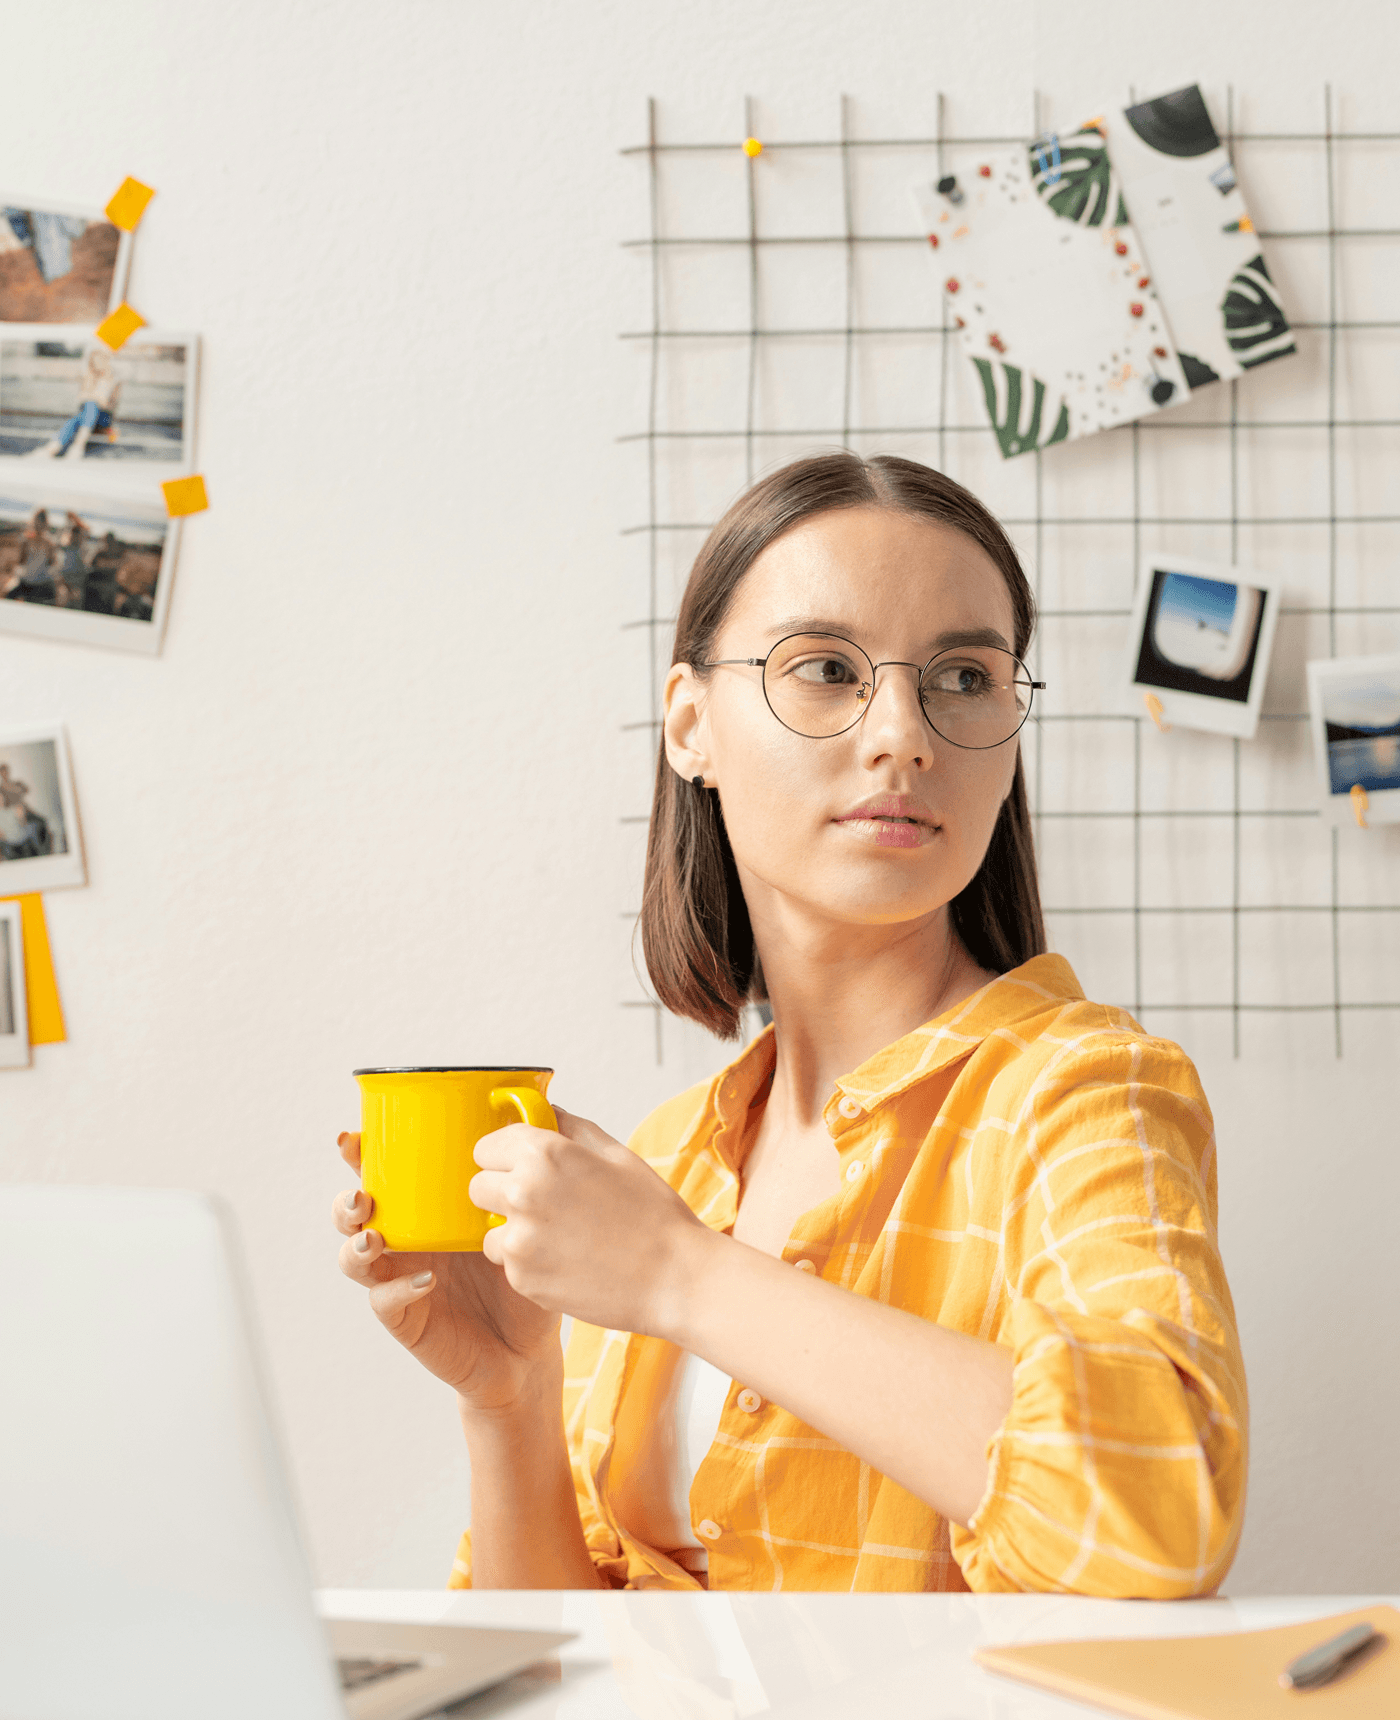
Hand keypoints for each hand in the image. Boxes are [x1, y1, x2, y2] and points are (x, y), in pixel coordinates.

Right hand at [332, 1131, 562, 1412]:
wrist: (528, 1348)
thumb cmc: (524, 1275)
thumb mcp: (525, 1220)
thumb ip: (525, 1174)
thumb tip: (545, 1107)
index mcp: (425, 1211)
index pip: (383, 1176)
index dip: (359, 1156)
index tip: (352, 1138)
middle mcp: (405, 1242)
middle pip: (352, 1214)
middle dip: (346, 1200)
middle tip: (362, 1194)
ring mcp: (399, 1279)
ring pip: (352, 1258)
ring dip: (356, 1244)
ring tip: (375, 1237)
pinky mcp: (406, 1318)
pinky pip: (385, 1302)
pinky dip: (397, 1289)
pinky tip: (425, 1281)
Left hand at [468, 1105, 711, 1339]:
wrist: (674, 1277)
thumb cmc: (652, 1215)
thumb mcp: (615, 1154)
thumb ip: (570, 1127)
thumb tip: (544, 1112)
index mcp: (545, 1154)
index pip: (486, 1146)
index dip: (505, 1155)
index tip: (521, 1165)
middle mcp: (523, 1193)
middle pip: (478, 1186)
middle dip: (502, 1191)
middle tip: (542, 1203)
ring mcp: (519, 1239)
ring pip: (488, 1228)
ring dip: (511, 1230)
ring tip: (557, 1235)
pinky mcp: (522, 1278)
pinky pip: (507, 1263)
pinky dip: (528, 1262)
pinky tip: (565, 1259)